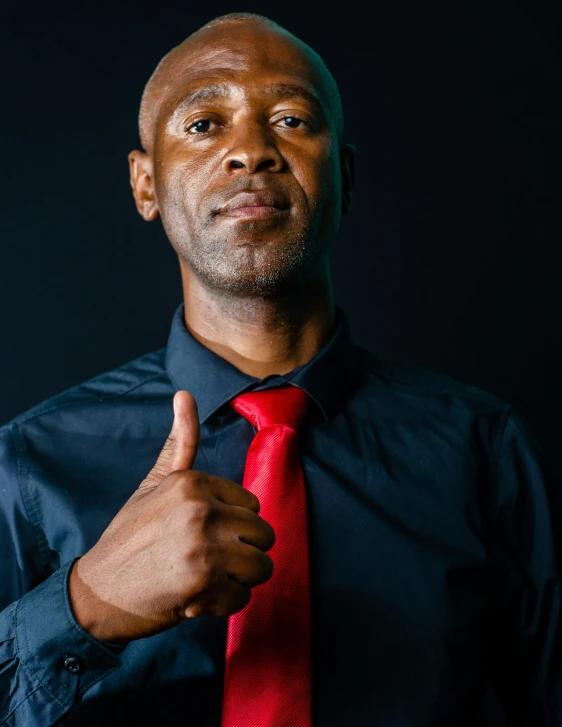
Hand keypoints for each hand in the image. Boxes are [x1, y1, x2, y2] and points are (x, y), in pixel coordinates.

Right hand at [68, 390, 273, 643]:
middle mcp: (201, 512)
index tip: (199, 532)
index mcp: (193, 483)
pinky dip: (221, 604)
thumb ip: (180, 442)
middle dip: (240, 552)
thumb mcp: (154, 483)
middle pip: (263, 536)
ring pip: (260, 567)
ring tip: (203, 577)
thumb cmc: (131, 535)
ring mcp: (204, 551)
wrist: (97, 592)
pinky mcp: (203, 589)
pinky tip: (193, 597)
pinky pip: (243, 598)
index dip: (231, 524)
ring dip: (236, 579)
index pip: (251, 505)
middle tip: (205, 558)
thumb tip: (185, 393)